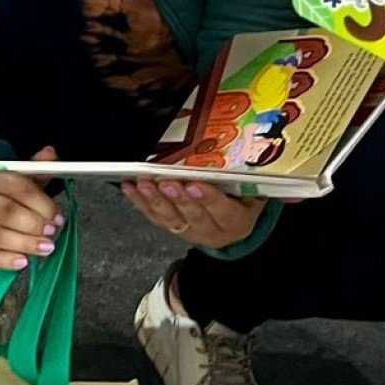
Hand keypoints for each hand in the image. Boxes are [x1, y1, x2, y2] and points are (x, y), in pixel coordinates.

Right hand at [0, 145, 64, 271]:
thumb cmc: (6, 194)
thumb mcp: (21, 177)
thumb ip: (38, 167)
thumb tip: (51, 154)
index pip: (20, 190)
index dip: (42, 205)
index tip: (58, 217)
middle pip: (8, 213)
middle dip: (33, 225)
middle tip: (52, 233)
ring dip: (24, 244)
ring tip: (44, 249)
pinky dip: (5, 260)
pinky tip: (23, 261)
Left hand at [123, 178, 265, 250]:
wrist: (234, 227)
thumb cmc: (243, 200)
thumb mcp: (254, 192)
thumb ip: (247, 178)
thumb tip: (246, 152)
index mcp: (237, 222)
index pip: (224, 212)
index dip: (209, 199)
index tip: (194, 184)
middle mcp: (213, 231)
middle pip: (195, 216)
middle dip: (178, 198)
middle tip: (166, 182)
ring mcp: (191, 232)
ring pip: (171, 219)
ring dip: (155, 200)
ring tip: (143, 184)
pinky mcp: (173, 229)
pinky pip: (155, 217)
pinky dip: (140, 202)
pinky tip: (130, 188)